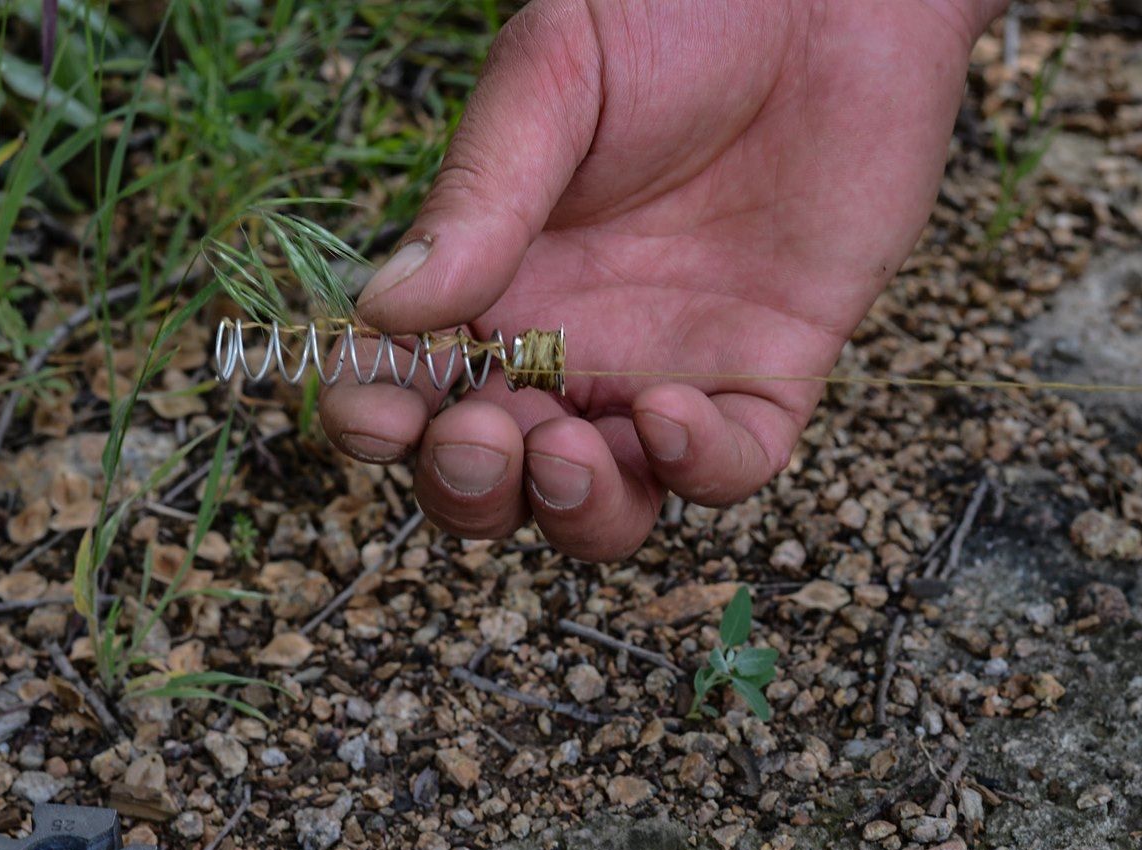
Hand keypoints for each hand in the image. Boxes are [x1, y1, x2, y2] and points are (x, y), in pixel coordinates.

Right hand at [320, 0, 999, 559]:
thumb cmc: (681, 16)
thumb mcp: (555, 81)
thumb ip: (482, 196)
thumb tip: (383, 312)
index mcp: (495, 282)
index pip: (413, 391)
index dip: (379, 424)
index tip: (370, 414)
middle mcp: (573, 348)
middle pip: (500, 478)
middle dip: (471, 487)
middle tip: (478, 436)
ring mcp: (670, 371)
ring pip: (608, 504)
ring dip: (573, 508)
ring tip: (565, 449)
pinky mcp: (771, 377)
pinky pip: (729, 467)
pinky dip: (695, 468)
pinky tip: (669, 410)